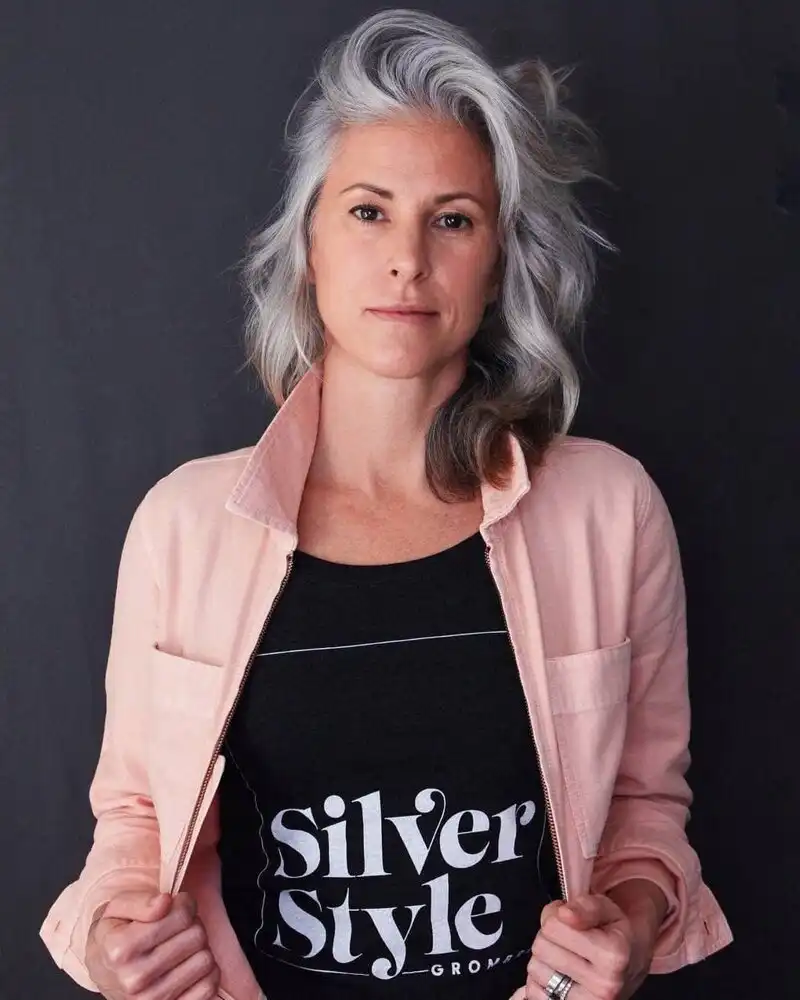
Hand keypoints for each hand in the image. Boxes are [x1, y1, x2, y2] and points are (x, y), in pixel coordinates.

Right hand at [85, 889, 220, 999]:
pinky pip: (209, 986)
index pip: (181, 916)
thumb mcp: (115, 909)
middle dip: (192, 925)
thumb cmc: (115, 936)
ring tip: (181, 946)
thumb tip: (165, 901)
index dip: (184, 904)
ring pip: (205, 960)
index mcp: (121, 949)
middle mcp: (135, 979)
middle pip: (196, 936)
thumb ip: (140, 901)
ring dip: (199, 948)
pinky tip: (188, 965)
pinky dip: (206, 972)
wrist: (105, 973)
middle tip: (178, 927)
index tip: (176, 906)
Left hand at [526, 894, 655, 999]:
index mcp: (613, 955)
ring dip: (544, 958)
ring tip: (565, 955)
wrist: (629, 966)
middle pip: (541, 947)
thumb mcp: (606, 909)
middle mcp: (603, 985)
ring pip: (535, 969)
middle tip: (567, 938)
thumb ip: (585, 906)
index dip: (556, 915)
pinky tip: (559, 974)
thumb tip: (564, 914)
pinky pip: (533, 990)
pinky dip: (540, 980)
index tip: (570, 919)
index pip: (553, 925)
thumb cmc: (614, 934)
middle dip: (549, 936)